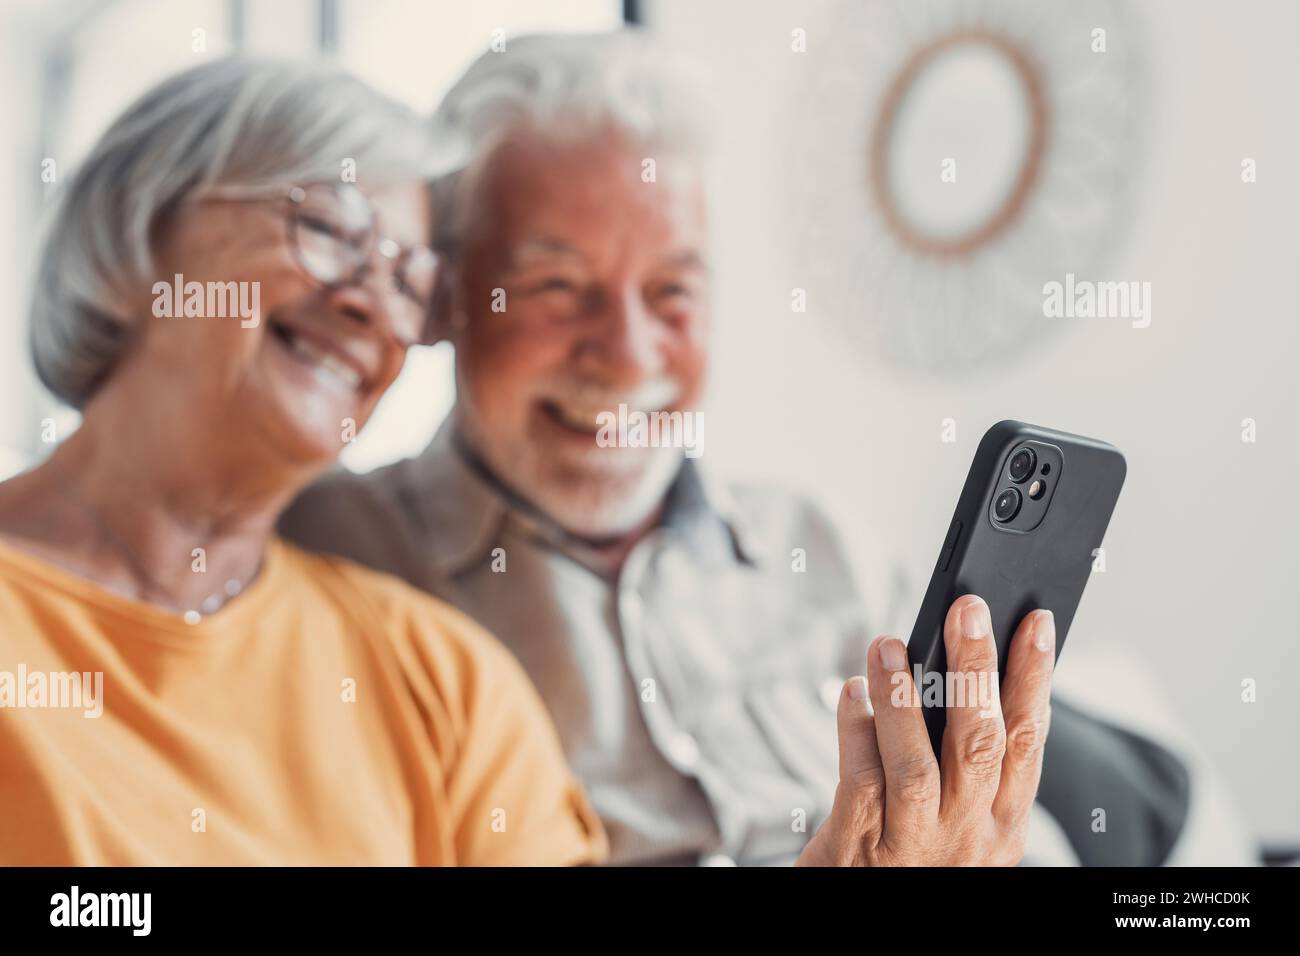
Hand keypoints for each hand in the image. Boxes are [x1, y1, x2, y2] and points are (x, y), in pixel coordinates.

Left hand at [796, 594, 1054, 865]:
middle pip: (981, 745)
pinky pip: (861, 779)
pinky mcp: (860, 847)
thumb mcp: (960, 820)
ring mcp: (914, 844)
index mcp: (1003, 825)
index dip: (1035, 679)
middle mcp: (968, 836)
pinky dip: (856, 728)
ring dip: (902, 696)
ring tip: (887, 644)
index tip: (1036, 622)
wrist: (867, 919)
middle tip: (967, 609)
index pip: (1027, 741)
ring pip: (916, 764)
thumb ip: (963, 760)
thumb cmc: (911, 855)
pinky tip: (851, 692)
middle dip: (977, 670)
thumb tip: (956, 666)